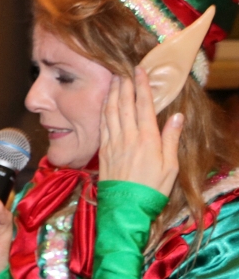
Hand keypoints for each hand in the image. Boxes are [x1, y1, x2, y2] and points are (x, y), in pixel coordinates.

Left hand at [99, 69, 182, 195]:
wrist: (125, 209)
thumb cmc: (152, 189)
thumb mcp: (170, 166)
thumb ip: (171, 139)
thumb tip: (177, 116)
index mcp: (146, 139)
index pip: (143, 105)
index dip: (141, 86)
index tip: (140, 70)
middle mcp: (127, 137)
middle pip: (124, 104)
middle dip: (124, 85)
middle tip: (123, 69)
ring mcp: (112, 143)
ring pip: (110, 112)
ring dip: (112, 94)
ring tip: (113, 80)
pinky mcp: (102, 151)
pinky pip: (102, 125)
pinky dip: (103, 110)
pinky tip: (104, 103)